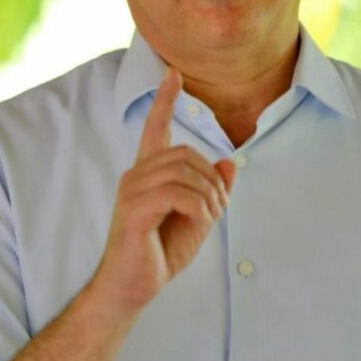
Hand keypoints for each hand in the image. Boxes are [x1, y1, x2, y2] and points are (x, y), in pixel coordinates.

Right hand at [91, 67, 236, 311]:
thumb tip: (229, 163)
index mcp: (148, 173)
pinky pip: (177, 193)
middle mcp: (136, 175)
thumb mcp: (197, 219)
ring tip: (210, 218)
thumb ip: (213, 191)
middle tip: (219, 209)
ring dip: (209, 195)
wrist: (131, 288)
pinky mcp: (134, 210)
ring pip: (184, 171)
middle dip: (213, 179)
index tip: (173, 72)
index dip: (165, 99)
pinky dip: (199, 206)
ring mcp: (132, 190)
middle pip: (186, 153)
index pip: (155, 127)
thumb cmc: (160, 253)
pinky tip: (200, 221)